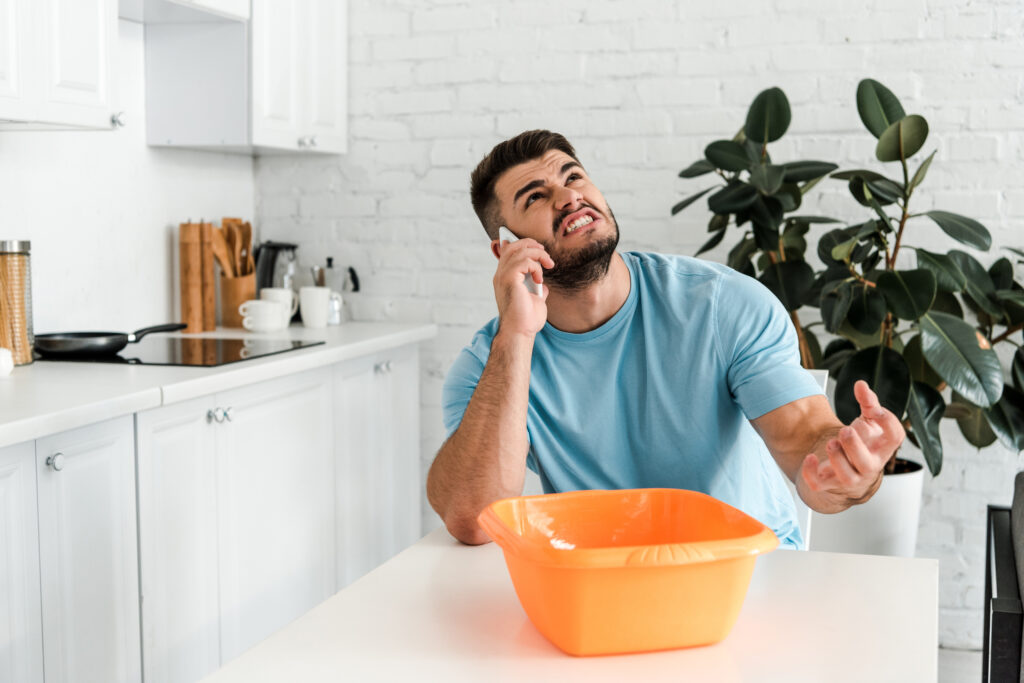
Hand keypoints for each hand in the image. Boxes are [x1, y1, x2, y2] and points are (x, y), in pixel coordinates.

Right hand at [492, 237, 552, 337]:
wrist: (520, 332)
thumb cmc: (526, 320)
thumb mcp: (534, 299)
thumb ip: (535, 289)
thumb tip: (542, 285)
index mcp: (504, 278)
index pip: (507, 251)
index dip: (521, 244)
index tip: (538, 250)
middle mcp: (501, 274)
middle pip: (512, 246)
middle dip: (530, 244)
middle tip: (544, 252)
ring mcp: (503, 276)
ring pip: (519, 250)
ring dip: (538, 254)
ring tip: (548, 265)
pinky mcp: (509, 279)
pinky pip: (524, 261)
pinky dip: (536, 266)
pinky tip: (539, 279)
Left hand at [800, 380, 905, 505]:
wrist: (850, 470)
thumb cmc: (863, 443)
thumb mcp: (869, 422)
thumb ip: (868, 403)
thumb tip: (860, 385)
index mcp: (882, 448)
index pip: (894, 437)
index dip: (887, 421)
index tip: (874, 410)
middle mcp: (869, 466)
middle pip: (868, 465)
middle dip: (855, 446)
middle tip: (845, 430)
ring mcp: (850, 477)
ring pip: (846, 476)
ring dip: (837, 458)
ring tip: (831, 443)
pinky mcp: (830, 483)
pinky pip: (819, 485)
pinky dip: (811, 473)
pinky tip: (810, 457)